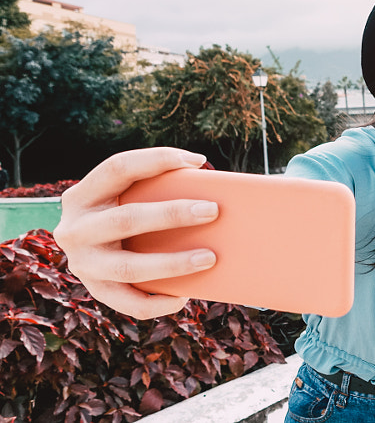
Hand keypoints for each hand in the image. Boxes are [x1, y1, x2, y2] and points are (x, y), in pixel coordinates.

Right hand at [53, 148, 218, 318]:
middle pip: (126, 220)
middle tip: (212, 211)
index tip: (199, 162)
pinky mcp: (95, 290)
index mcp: (83, 194)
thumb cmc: (126, 210)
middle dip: (172, 215)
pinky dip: (158, 302)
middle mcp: (75, 229)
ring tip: (209, 258)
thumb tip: (210, 181)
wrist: (90, 248)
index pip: (118, 168)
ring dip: (172, 264)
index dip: (158, 160)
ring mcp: (82, 263)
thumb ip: (156, 185)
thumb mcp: (127, 193)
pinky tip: (184, 297)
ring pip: (128, 267)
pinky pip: (128, 302)